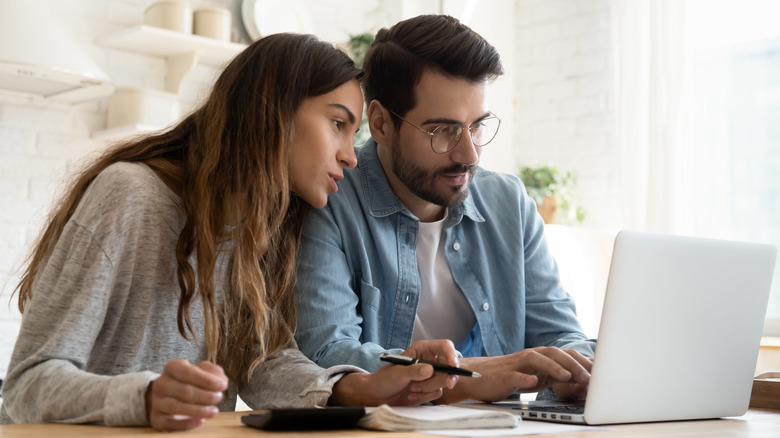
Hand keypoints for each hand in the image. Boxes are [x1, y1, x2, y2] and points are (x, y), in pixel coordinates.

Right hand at [146, 359, 228, 430]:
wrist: (169, 395)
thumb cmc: (191, 381)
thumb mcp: (203, 371)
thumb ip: (214, 372)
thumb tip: (221, 381)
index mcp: (172, 368)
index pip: (188, 372)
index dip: (207, 380)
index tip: (223, 386)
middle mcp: (161, 384)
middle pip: (184, 391)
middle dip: (205, 396)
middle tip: (219, 397)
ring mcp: (157, 401)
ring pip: (175, 407)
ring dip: (198, 410)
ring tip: (214, 411)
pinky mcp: (156, 418)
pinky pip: (169, 423)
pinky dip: (186, 424)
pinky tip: (200, 421)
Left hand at [330, 340, 459, 405]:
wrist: (378, 396)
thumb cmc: (384, 379)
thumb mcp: (397, 373)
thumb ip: (413, 371)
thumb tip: (430, 370)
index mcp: (422, 350)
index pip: (444, 347)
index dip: (452, 354)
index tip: (454, 366)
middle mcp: (429, 361)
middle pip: (450, 366)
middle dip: (447, 376)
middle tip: (449, 384)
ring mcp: (430, 376)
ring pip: (444, 381)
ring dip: (429, 388)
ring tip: (412, 389)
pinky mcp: (430, 389)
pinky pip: (437, 392)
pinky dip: (426, 396)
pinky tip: (412, 395)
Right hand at [438, 347, 591, 403]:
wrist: (478, 377)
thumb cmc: (510, 377)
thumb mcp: (537, 377)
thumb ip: (555, 376)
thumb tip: (581, 381)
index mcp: (540, 357)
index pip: (565, 355)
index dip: (583, 362)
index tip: (600, 374)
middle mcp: (530, 356)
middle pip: (554, 353)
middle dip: (573, 364)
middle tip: (589, 377)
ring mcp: (516, 365)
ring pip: (536, 360)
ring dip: (554, 367)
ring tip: (568, 377)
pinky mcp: (503, 376)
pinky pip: (515, 375)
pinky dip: (525, 378)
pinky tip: (534, 383)